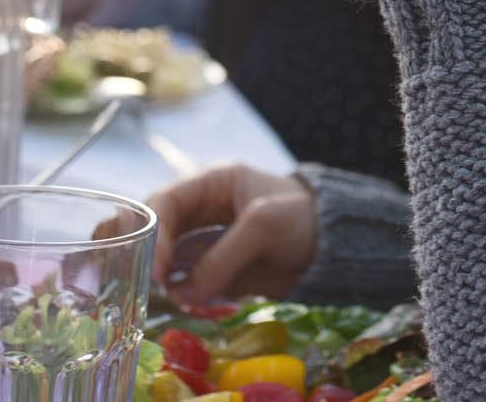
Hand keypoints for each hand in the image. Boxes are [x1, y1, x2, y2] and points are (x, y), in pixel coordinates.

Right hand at [138, 165, 316, 302]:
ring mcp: (210, 241)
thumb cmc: (304, 218)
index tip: (158, 266)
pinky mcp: (219, 270)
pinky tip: (189, 301)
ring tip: (173, 295)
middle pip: (159, 229)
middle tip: (148, 281)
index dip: (155, 232)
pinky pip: (190, 281)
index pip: (166, 202)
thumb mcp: (263, 225)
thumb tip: (185, 291)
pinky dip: (184, 292)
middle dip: (150, 253)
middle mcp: (204, 211)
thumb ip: (223, 255)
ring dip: (165, 277)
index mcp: (212, 184)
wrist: (337, 248)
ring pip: (170, 258)